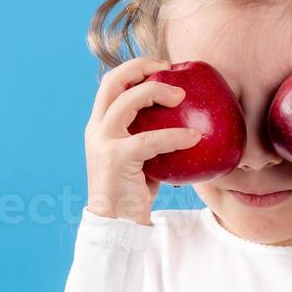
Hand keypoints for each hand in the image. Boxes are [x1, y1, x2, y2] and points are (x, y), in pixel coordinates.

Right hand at [84, 57, 202, 225]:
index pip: (110, 84)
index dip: (134, 68)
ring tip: (181, 96)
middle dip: (140, 66)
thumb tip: (189, 124)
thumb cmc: (133, 193)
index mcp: (99, 126)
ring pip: (128, 101)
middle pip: (112, 81)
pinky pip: (150, 139)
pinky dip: (175, 136)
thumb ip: (153, 140)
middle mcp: (96, 129)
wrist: (116, 225)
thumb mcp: (142, 160)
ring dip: (157, 91)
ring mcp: (103, 142)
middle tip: (169, 69)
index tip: (161, 67)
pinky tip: (195, 138)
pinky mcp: (116, 158)